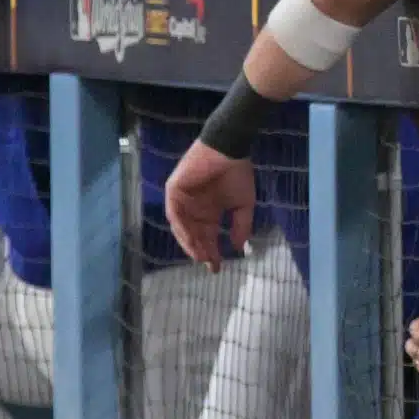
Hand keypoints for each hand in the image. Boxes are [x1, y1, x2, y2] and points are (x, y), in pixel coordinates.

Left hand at [164, 140, 255, 269]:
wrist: (229, 150)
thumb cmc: (237, 174)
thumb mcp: (244, 205)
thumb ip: (240, 226)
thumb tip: (239, 248)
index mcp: (209, 211)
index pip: (207, 236)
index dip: (212, 252)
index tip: (217, 268)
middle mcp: (194, 208)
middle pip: (194, 235)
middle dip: (201, 250)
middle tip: (209, 262)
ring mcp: (182, 200)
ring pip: (182, 227)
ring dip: (189, 242)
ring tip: (199, 254)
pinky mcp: (174, 191)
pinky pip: (174, 213)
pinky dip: (181, 227)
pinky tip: (190, 238)